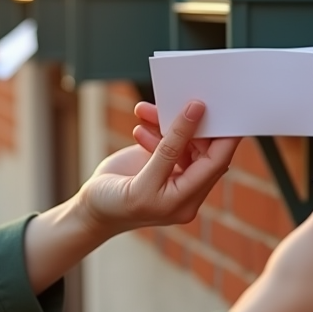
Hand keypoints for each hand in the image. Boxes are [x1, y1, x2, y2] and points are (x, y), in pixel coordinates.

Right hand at [76, 100, 239, 236]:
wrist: (89, 212)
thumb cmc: (113, 206)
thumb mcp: (142, 181)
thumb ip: (170, 147)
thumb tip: (195, 113)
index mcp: (186, 200)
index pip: (216, 163)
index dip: (223, 136)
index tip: (223, 109)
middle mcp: (186, 188)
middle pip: (203, 149)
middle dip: (191, 124)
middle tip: (184, 99)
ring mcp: (174, 175)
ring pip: (183, 141)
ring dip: (167, 123)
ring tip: (146, 110)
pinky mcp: (161, 163)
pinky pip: (167, 140)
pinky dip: (156, 129)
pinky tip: (140, 125)